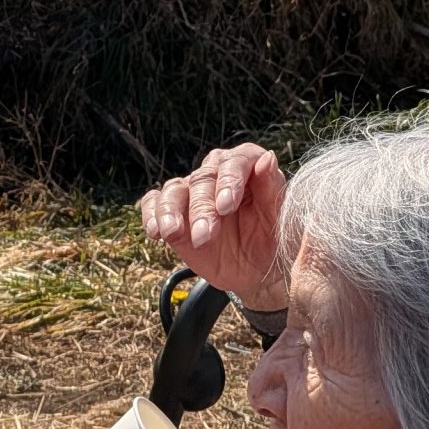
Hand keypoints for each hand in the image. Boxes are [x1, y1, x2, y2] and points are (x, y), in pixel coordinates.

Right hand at [139, 143, 288, 308]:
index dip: (228, 180)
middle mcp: (216, 174)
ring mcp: (192, 191)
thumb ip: (272, 189)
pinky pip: (154, 202)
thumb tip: (268, 158)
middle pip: (202, 179)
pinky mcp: (174, 211)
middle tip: (204, 236)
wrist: (253, 271)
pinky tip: (156, 232)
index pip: (235, 162)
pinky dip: (151, 214)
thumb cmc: (270, 240)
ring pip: (174, 189)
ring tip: (172, 233)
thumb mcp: (277, 219)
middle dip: (201, 208)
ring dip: (171, 211)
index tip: (226, 206)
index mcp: (246, 167)